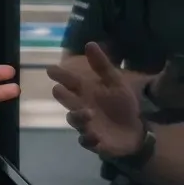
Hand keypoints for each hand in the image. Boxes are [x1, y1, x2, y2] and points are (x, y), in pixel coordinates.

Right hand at [47, 42, 145, 158]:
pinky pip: (86, 140)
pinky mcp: (93, 141)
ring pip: (74, 120)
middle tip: (58, 89)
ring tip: (88, 112)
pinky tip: (95, 135)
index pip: (68, 81)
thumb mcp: (116, 83)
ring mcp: (85, 124)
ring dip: (79, 116)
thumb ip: (102, 66)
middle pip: (66, 100)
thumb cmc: (122, 105)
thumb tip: (89, 43)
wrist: (135, 132)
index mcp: (85, 92)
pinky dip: (89, 138)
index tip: (51, 69)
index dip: (59, 75)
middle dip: (62, 96)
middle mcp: (80, 106)